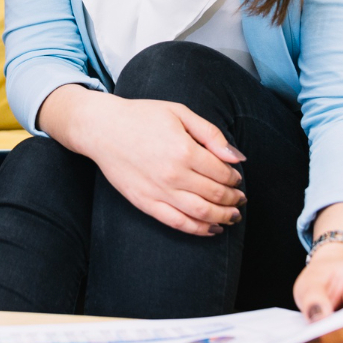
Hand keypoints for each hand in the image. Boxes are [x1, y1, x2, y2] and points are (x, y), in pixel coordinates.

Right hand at [73, 94, 245, 235]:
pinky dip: (198, 229)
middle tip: (240, 199)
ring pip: (200, 213)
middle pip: (214, 194)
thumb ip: (211, 134)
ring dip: (222, 217)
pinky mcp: (145, 203)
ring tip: (232, 216)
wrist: (102, 128)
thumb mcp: (180, 112)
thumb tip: (237, 158)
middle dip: (233, 199)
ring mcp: (158, 191)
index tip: (237, 178)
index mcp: (184, 150)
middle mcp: (173, 174)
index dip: (234, 178)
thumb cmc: (141, 116)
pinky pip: (177, 223)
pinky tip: (211, 229)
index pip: (221, 172)